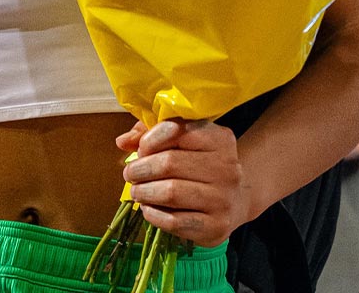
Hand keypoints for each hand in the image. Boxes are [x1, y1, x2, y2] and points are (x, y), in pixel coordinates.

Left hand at [117, 118, 248, 247]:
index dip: (151, 139)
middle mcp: (226, 168)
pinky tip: (147, 209)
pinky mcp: (216, 227)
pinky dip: (154, 215)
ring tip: (136, 190)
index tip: (140, 148)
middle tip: (130, 173)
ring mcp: (223, 199)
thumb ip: (151, 134)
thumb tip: (122, 142)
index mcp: (219, 139)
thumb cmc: (201, 163)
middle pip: (170, 164)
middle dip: (142, 168)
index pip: (178, 131)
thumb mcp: (183, 139)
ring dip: (145, 192)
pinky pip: (175, 221)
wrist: (236, 199)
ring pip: (171, 193)